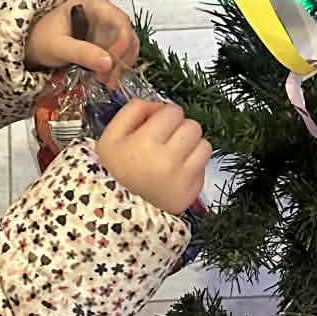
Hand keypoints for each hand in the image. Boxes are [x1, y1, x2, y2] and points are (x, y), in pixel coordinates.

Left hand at [25, 0, 138, 85]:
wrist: (31, 43)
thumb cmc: (41, 38)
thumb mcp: (59, 46)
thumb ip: (82, 53)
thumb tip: (109, 63)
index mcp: (93, 4)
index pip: (121, 20)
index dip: (122, 42)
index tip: (112, 63)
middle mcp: (104, 13)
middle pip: (127, 35)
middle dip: (121, 59)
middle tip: (108, 80)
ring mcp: (106, 28)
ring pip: (126, 47)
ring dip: (120, 66)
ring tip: (106, 83)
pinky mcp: (105, 42)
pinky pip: (118, 55)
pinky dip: (115, 69)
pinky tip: (104, 80)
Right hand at [95, 98, 209, 215]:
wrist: (117, 209)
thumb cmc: (115, 168)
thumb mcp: (111, 135)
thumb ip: (134, 110)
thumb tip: (160, 106)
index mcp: (145, 143)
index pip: (174, 111)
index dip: (165, 116)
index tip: (156, 126)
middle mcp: (167, 161)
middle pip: (193, 126)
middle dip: (180, 129)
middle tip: (166, 140)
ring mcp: (182, 179)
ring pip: (205, 145)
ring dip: (191, 146)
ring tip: (174, 155)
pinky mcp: (191, 194)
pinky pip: (204, 168)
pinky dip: (193, 167)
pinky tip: (177, 172)